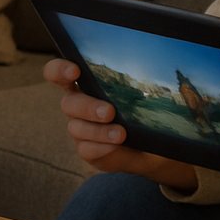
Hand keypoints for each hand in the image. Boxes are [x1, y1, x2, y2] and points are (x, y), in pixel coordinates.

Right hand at [43, 58, 198, 191]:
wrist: (149, 147)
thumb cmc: (142, 112)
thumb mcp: (145, 95)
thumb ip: (144, 85)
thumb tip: (162, 71)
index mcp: (84, 83)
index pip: (57, 72)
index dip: (59, 70)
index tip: (75, 70)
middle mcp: (77, 105)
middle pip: (68, 103)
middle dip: (88, 107)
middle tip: (110, 112)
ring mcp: (79, 129)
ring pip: (77, 128)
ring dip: (98, 131)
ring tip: (121, 134)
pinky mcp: (86, 149)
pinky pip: (86, 149)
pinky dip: (102, 148)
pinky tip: (116, 146)